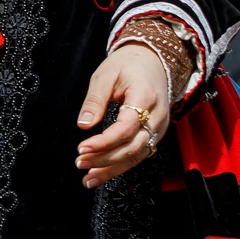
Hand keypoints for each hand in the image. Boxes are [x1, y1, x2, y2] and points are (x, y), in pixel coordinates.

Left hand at [76, 44, 172, 186]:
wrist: (153, 61)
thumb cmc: (127, 65)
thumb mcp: (105, 74)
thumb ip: (94, 100)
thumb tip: (83, 125)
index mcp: (145, 98)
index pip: (126, 127)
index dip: (104, 141)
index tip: (81, 148)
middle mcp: (157, 118)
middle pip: (133, 147)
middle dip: (105, 159)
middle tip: (80, 164)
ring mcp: (159, 128)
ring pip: (137, 156)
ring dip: (112, 169)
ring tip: (88, 178)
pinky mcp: (155, 134)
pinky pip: (139, 154)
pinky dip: (121, 165)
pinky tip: (102, 172)